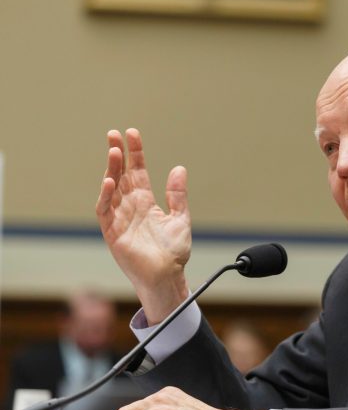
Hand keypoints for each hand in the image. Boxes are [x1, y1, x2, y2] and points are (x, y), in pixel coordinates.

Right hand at [95, 128, 190, 323]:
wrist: (167, 276)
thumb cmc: (174, 252)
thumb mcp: (180, 218)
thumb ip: (177, 194)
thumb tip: (179, 168)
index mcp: (146, 202)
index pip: (138, 172)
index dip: (135, 153)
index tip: (132, 133)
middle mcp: (130, 207)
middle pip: (121, 175)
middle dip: (117, 155)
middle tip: (114, 134)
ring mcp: (120, 219)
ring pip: (111, 189)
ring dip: (111, 170)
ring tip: (114, 151)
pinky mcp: (113, 233)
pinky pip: (105, 211)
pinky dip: (106, 196)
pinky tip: (110, 181)